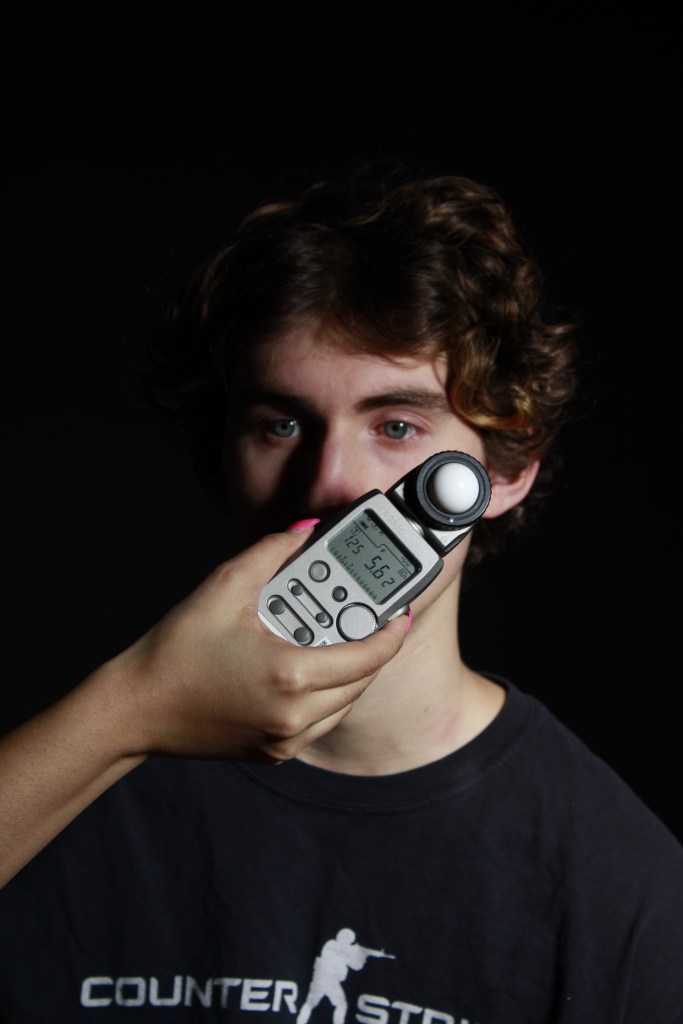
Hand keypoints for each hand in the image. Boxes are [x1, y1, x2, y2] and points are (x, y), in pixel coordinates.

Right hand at [113, 527, 407, 763]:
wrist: (137, 707)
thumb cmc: (176, 649)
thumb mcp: (224, 585)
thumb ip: (273, 551)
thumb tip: (308, 531)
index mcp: (291, 675)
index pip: (368, 655)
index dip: (390, 632)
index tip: (398, 612)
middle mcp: (294, 716)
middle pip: (361, 681)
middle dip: (369, 647)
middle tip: (365, 618)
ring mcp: (284, 740)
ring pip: (343, 705)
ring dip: (349, 674)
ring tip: (335, 639)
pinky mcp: (273, 753)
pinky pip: (319, 723)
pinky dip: (325, 697)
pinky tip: (308, 667)